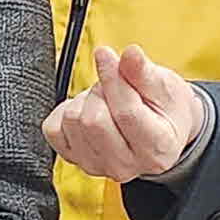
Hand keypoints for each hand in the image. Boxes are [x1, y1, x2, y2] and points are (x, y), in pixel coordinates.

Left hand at [45, 43, 207, 183]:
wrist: (161, 131)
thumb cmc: (166, 110)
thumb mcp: (165, 86)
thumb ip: (143, 72)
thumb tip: (130, 54)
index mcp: (157, 147)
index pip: (125, 112)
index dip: (112, 78)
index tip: (105, 54)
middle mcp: (126, 164)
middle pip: (93, 120)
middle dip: (101, 90)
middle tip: (115, 85)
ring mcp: (96, 165)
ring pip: (72, 120)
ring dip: (86, 99)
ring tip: (105, 99)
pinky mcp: (73, 159)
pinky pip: (53, 128)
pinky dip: (66, 111)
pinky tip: (88, 109)